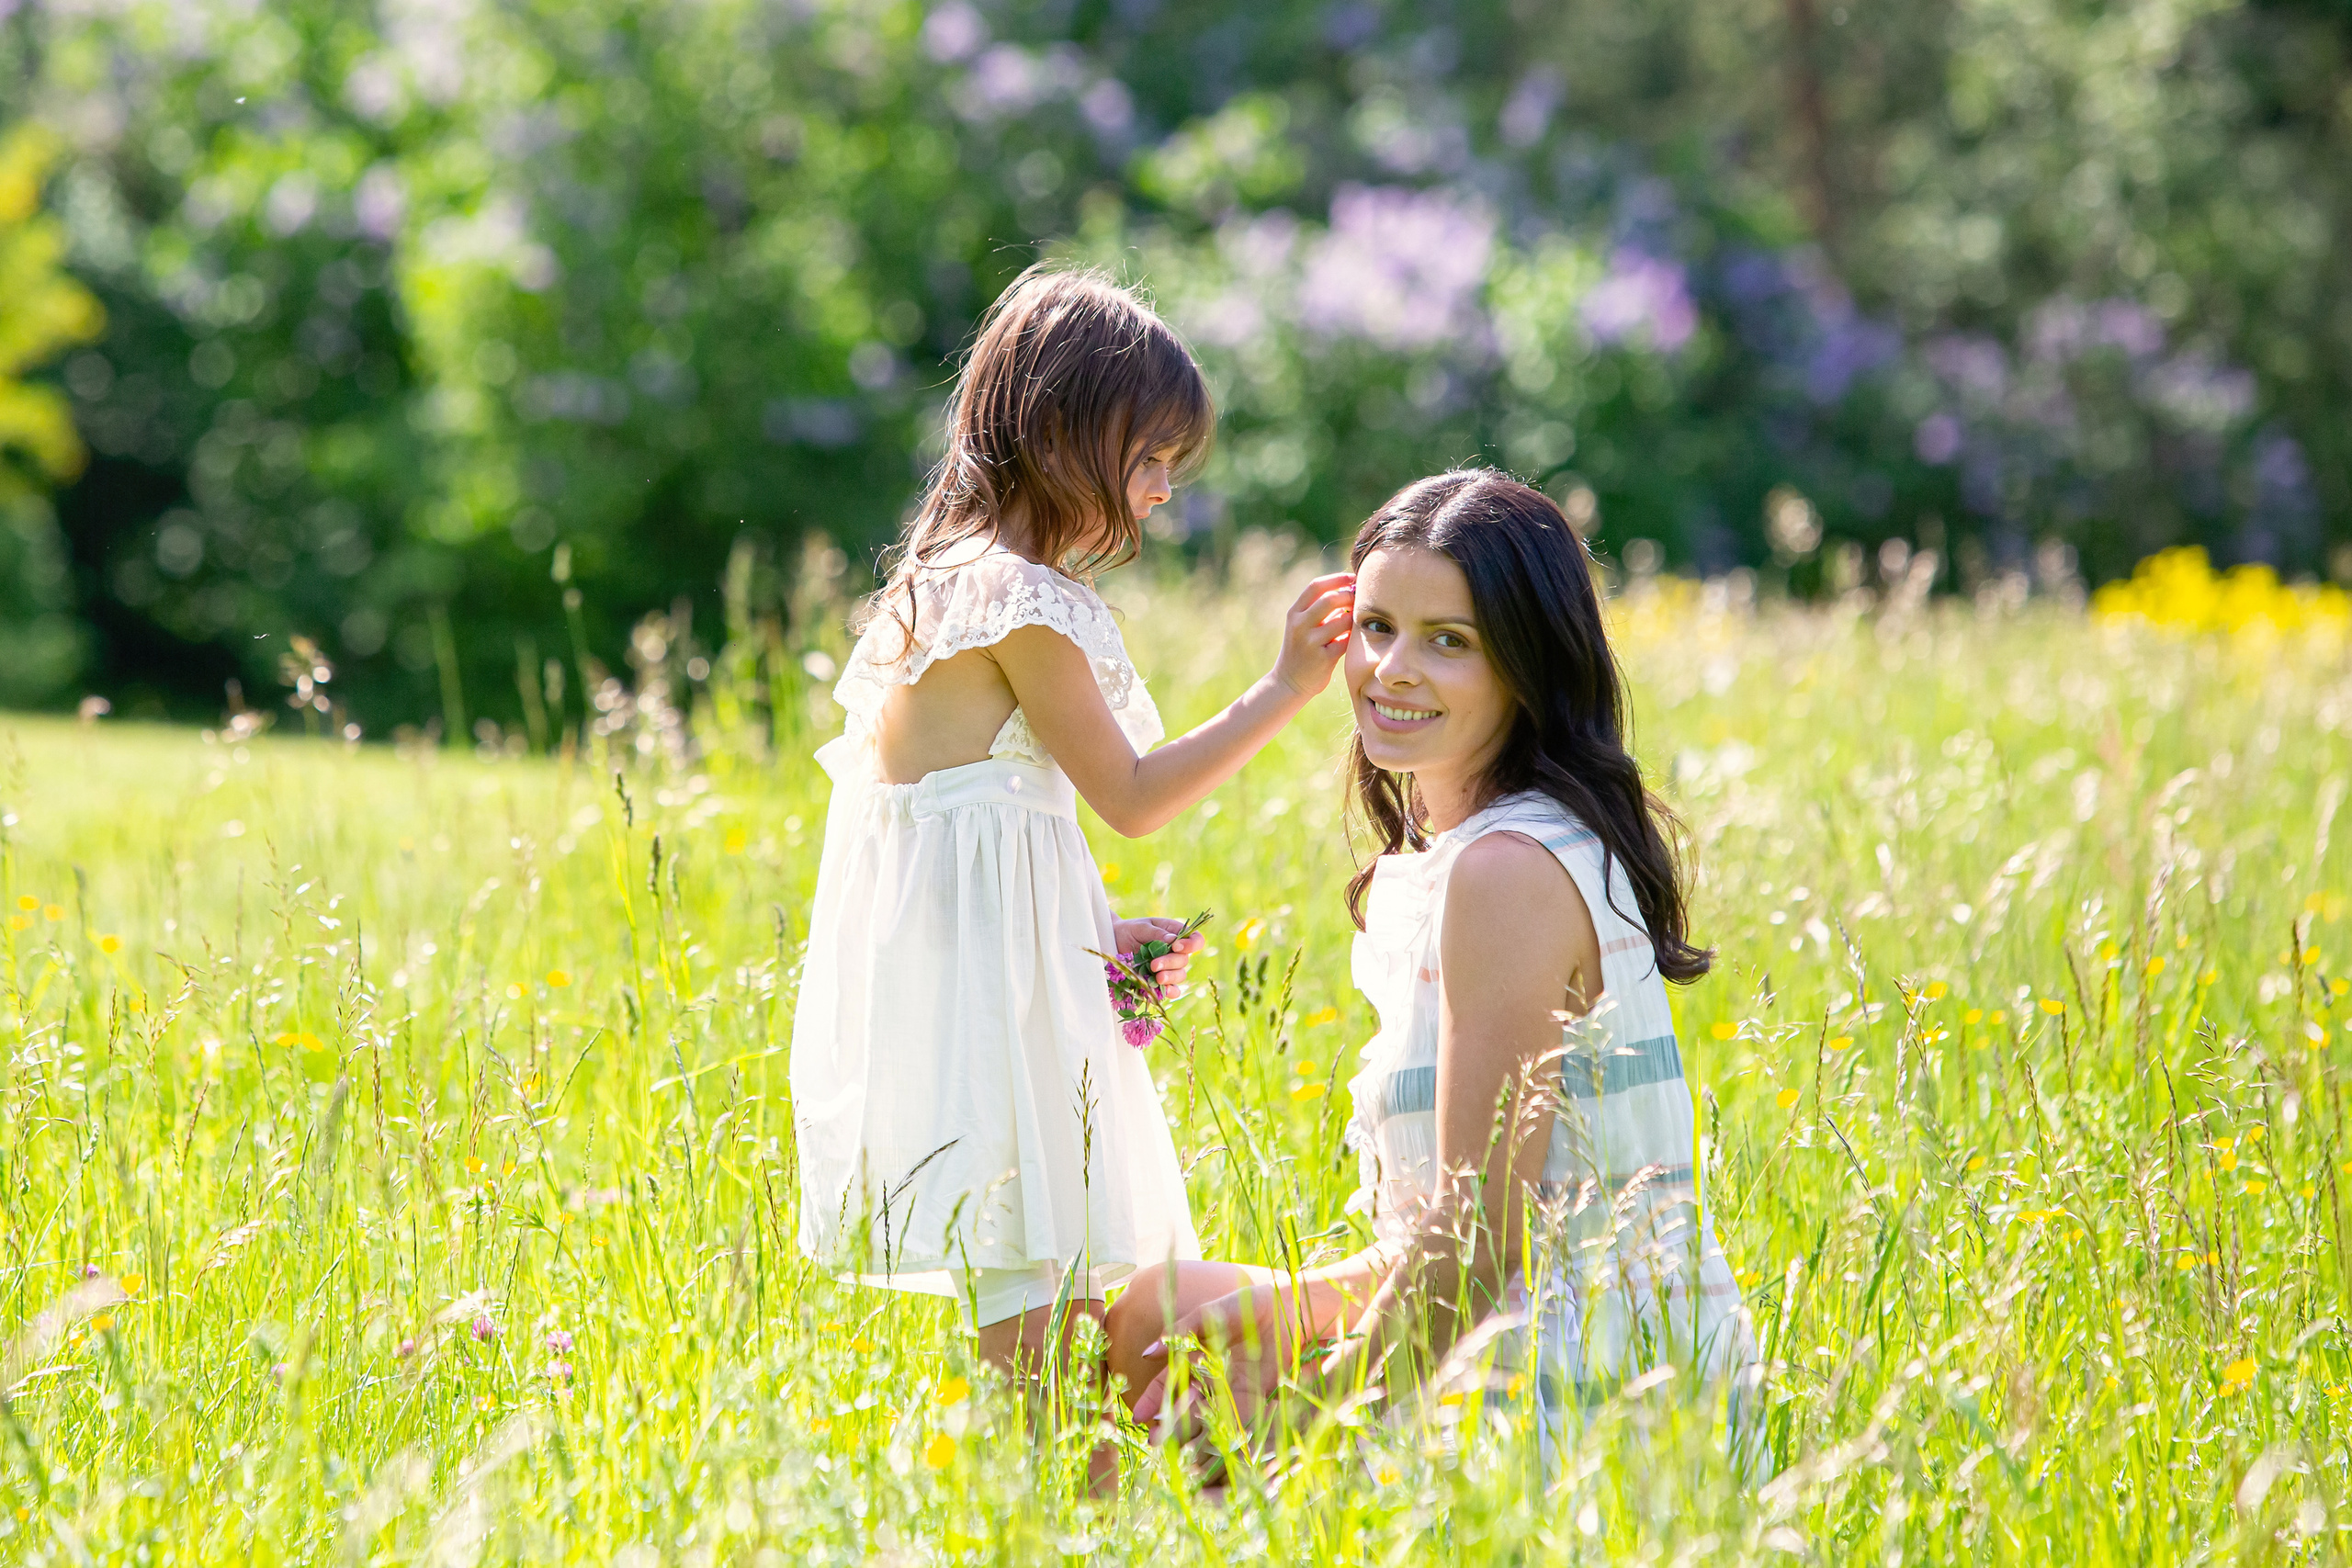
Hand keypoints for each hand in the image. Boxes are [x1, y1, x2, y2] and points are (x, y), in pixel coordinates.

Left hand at [1114, 917, 1203, 999]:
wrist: (1113, 942)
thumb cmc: (1129, 930)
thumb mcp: (1141, 927)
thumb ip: (1157, 933)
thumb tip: (1173, 940)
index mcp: (1175, 934)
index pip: (1195, 940)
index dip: (1191, 945)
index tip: (1176, 947)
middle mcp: (1175, 952)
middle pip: (1184, 960)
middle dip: (1170, 963)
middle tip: (1154, 965)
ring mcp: (1168, 968)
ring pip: (1180, 976)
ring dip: (1170, 977)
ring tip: (1157, 977)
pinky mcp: (1160, 981)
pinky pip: (1173, 990)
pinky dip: (1170, 991)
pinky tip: (1164, 991)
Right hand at [1130, 1285, 1300, 1443]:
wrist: (1289, 1310)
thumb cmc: (1247, 1305)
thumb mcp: (1209, 1314)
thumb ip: (1181, 1331)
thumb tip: (1147, 1353)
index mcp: (1196, 1356)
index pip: (1168, 1381)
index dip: (1153, 1398)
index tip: (1139, 1416)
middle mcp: (1210, 1377)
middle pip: (1185, 1403)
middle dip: (1168, 1422)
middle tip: (1154, 1440)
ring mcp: (1231, 1390)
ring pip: (1206, 1416)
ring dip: (1191, 1433)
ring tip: (1176, 1450)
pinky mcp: (1254, 1399)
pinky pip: (1235, 1419)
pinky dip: (1221, 1434)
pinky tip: (1209, 1449)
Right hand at [1269, 572, 1353, 700]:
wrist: (1289, 682)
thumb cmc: (1303, 648)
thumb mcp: (1303, 625)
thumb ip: (1320, 608)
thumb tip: (1351, 588)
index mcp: (1294, 613)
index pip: (1316, 586)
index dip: (1338, 579)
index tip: (1353, 578)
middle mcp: (1299, 625)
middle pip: (1330, 599)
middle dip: (1350, 596)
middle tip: (1360, 599)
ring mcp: (1310, 642)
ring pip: (1342, 620)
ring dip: (1354, 618)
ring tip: (1358, 620)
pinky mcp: (1322, 659)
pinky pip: (1346, 641)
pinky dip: (1353, 637)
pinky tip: (1354, 638)